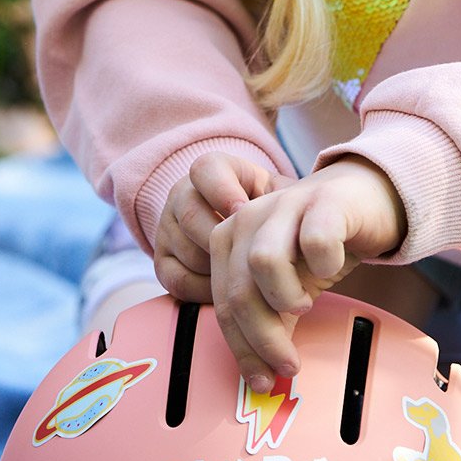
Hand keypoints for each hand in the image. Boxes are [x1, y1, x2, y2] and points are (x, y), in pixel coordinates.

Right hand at [154, 153, 291, 304]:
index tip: (244, 212)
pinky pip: (177, 279)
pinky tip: (231, 291)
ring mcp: (169, 228)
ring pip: (186, 250)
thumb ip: (286, 199)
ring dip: (219, 268)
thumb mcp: (282, 196)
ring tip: (250, 277)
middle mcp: (183, 195)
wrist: (254, 236)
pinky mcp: (163, 261)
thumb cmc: (275, 214)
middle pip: (190, 215)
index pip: (205, 169)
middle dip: (224, 241)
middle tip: (253, 258)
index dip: (222, 190)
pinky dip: (205, 290)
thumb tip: (297, 215)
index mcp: (212, 172)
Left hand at [208, 158, 406, 391]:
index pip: (222, 302)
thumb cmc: (319, 244)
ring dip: (284, 297)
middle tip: (288, 365)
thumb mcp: (288, 286)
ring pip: (263, 261)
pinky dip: (323, 263)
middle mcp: (249, 217)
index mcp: (230, 239)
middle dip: (262, 338)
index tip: (262, 381)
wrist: (362, 198)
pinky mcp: (324, 201)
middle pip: (239, 289)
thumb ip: (270, 322)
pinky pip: (316, 238)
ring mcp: (285, 205)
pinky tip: (330, 267)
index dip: (240, 348)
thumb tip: (262, 375)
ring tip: (304, 306)